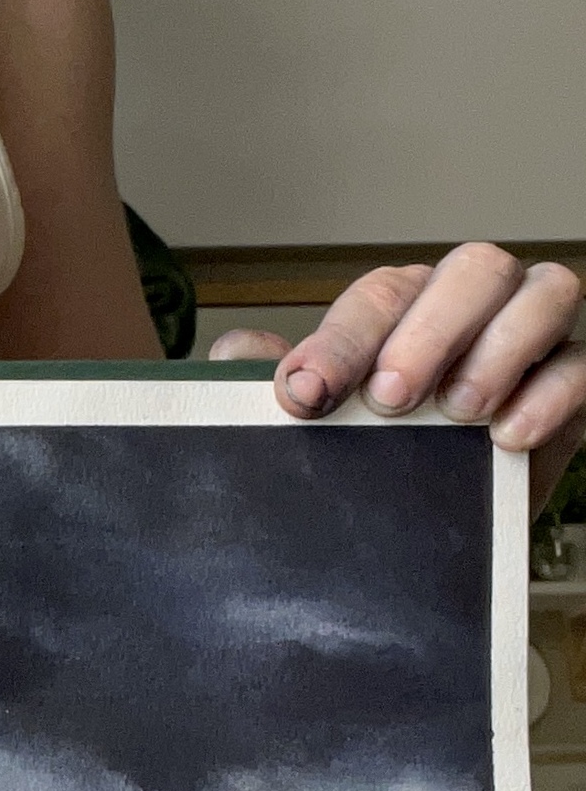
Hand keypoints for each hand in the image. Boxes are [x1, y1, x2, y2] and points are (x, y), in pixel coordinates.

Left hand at [210, 242, 585, 514]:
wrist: (433, 521)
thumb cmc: (376, 451)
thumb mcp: (324, 419)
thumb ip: (284, 381)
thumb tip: (238, 355)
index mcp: (407, 301)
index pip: (380, 296)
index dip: (342, 342)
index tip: (305, 392)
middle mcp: (475, 303)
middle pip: (473, 270)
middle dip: (428, 331)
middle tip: (390, 398)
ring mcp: (533, 336)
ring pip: (545, 292)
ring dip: (499, 347)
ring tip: (458, 409)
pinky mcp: (572, 383)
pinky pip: (580, 367)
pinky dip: (550, 394)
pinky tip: (507, 434)